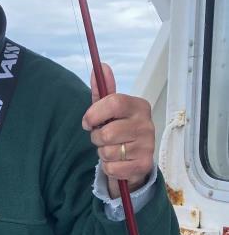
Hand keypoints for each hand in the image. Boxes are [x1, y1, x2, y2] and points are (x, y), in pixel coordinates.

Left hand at [82, 62, 154, 197]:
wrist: (134, 160)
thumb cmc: (119, 131)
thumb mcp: (109, 110)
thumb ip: (102, 91)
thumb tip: (101, 66)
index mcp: (139, 106)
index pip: (113, 103)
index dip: (94, 113)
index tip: (88, 121)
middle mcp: (147, 125)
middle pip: (107, 133)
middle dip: (97, 138)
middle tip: (103, 138)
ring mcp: (147, 146)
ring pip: (108, 152)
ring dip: (103, 153)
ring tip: (112, 149)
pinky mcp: (143, 165)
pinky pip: (112, 168)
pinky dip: (109, 167)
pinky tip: (118, 162)